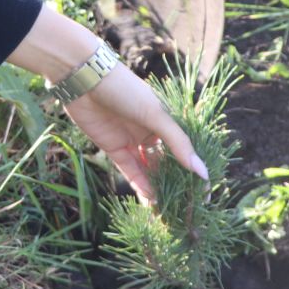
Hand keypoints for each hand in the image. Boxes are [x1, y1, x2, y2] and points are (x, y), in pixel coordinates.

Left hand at [6, 4, 205, 206]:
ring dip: (157, 188)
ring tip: (168, 210)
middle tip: (184, 208)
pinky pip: (130, 170)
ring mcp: (132, 140)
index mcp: (166, 120)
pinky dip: (140, 184)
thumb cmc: (124, 90)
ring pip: (148, 170)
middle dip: (174, 184)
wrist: (84, 79)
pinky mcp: (113, 147)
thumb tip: (201, 171)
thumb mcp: (156, 116)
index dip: (194, 171)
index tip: (204, 194)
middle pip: (166, 162)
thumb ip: (178, 144)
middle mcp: (151, 131)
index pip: (184, 150)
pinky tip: (151, 199)